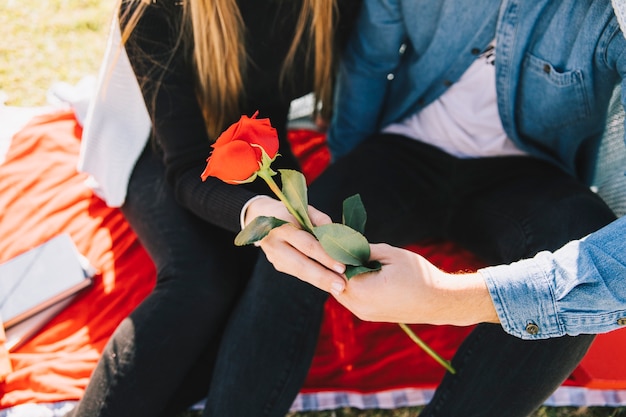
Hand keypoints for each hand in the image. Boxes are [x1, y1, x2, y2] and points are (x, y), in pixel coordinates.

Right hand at [245, 196, 346, 281]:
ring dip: (320, 282)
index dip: (324, 256)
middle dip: (323, 276)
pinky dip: (314, 279)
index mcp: (282, 226)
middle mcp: (275, 243)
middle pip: (301, 264)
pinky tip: (328, 284)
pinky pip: (298, 273)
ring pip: (299, 272)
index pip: (306, 244)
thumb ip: (321, 222)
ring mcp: (274, 257)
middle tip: (341, 285)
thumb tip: (337, 240)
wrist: (260, 216)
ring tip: (338, 288)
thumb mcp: (304, 210)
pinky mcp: (277, 265)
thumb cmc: (290, 213)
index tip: (342, 267)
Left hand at [334, 244, 498, 326]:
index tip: (329, 235)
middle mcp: (357, 305)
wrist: (439, 302)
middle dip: (334, 263)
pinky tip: (355, 269)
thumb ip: (364, 249)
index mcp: (361, 289)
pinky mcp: (369, 315)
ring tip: (344, 254)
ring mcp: (363, 313)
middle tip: (333, 243)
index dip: (332, 250)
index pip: (335, 266)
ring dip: (342, 274)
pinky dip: (350, 283)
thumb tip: (346, 243)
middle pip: (333, 280)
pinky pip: (351, 297)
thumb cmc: (419, 275)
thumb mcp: (390, 254)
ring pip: (340, 290)